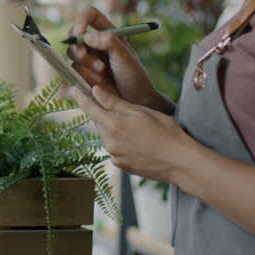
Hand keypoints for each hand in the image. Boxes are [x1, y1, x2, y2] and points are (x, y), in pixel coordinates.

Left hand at [66, 82, 189, 183]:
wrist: (181, 162)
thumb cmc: (165, 132)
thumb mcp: (140, 111)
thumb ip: (114, 102)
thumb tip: (95, 90)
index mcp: (113, 125)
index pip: (89, 108)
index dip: (80, 97)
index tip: (72, 89)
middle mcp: (109, 142)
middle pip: (100, 122)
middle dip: (106, 114)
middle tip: (124, 111)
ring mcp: (115, 156)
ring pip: (108, 136)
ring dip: (115, 129)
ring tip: (138, 129)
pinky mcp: (122, 166)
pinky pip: (116, 150)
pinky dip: (122, 143)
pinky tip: (139, 142)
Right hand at [67, 6, 164, 111]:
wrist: (135, 101)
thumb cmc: (134, 76)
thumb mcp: (126, 57)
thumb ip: (109, 42)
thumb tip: (87, 36)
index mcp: (107, 33)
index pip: (89, 15)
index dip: (81, 20)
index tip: (79, 33)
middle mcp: (94, 44)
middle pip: (74, 36)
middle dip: (79, 49)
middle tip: (89, 59)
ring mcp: (87, 59)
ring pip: (72, 56)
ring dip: (85, 67)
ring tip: (102, 75)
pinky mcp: (81, 74)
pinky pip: (71, 72)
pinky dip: (80, 78)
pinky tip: (93, 85)